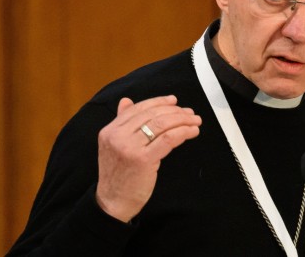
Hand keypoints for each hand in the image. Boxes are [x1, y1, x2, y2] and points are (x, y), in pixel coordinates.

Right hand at [95, 95, 201, 221]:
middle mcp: (117, 136)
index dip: (159, 102)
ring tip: (195, 121)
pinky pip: (168, 139)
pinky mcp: (143, 159)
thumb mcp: (114, 146)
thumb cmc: (118, 176)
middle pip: (152, 114)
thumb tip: (126, 101)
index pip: (138, 108)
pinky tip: (192, 132)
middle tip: (190, 113)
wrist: (113, 202)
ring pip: (162, 124)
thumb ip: (121, 123)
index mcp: (110, 130)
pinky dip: (183, 132)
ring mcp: (129, 147)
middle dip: (175, 111)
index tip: (174, 101)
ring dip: (183, 120)